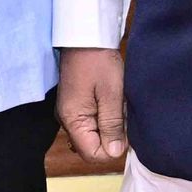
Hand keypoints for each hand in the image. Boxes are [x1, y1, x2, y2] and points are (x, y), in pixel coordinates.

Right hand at [55, 47, 128, 164]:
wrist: (85, 36)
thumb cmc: (98, 61)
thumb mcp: (111, 93)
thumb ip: (112, 125)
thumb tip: (114, 153)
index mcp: (73, 120)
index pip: (92, 154)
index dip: (113, 148)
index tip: (124, 127)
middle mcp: (67, 121)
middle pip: (92, 146)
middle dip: (112, 135)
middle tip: (121, 112)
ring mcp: (70, 113)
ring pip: (94, 134)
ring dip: (110, 125)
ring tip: (117, 104)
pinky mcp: (75, 105)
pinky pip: (92, 122)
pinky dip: (105, 116)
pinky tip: (112, 101)